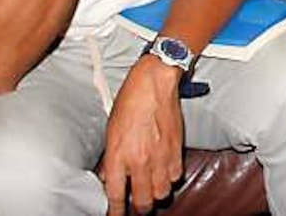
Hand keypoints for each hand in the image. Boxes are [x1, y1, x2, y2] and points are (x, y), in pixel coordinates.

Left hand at [100, 56, 183, 215]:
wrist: (154, 84)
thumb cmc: (130, 102)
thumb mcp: (111, 132)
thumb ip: (111, 158)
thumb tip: (109, 177)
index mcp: (118, 156)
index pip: (116, 196)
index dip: (116, 211)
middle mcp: (139, 161)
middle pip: (143, 201)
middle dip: (140, 207)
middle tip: (138, 204)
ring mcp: (160, 157)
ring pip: (162, 193)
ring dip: (156, 193)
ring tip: (152, 186)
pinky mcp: (177, 150)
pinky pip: (175, 176)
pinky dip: (170, 177)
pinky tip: (164, 170)